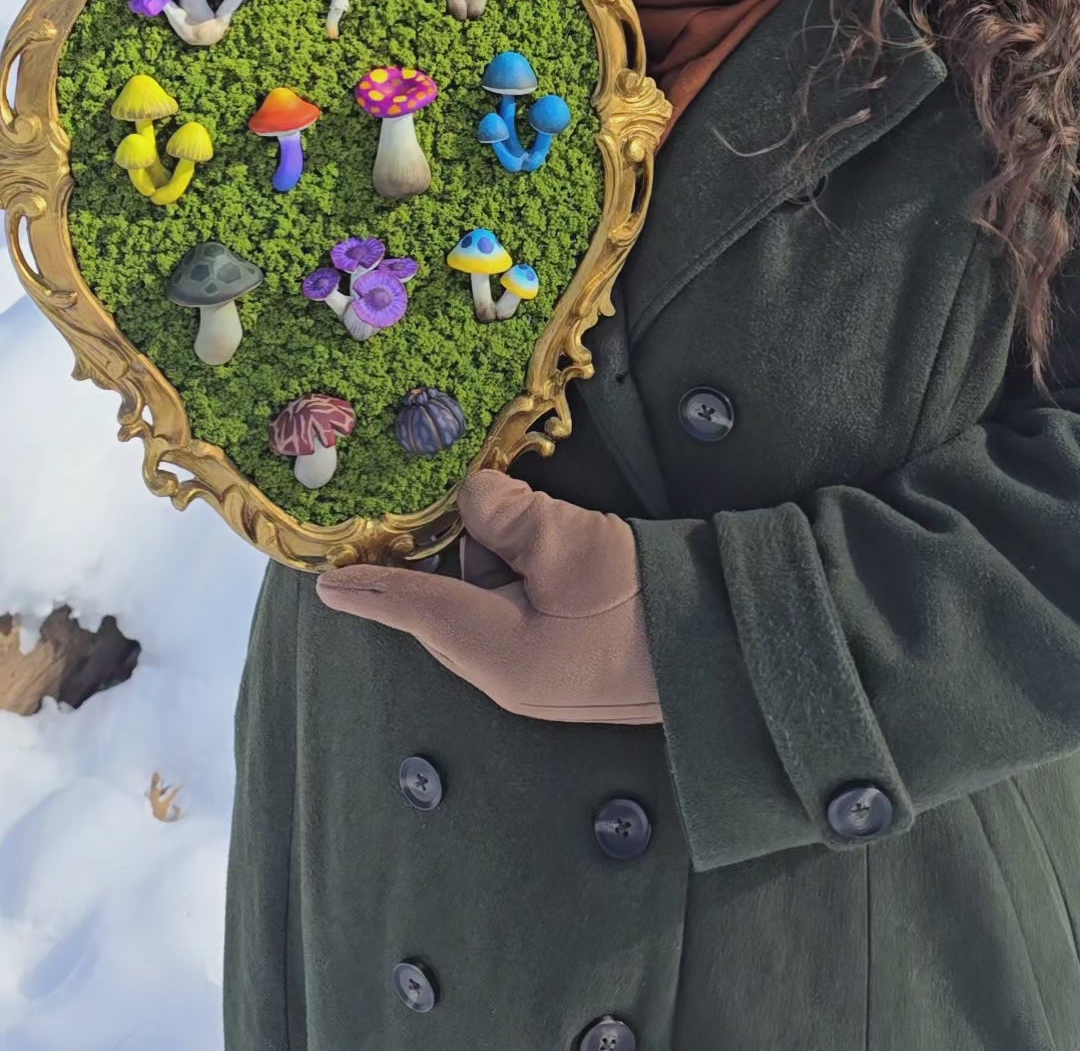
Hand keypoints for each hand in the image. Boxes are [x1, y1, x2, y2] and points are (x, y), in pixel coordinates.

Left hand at [316, 470, 661, 724]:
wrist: (727, 647)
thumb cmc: (640, 600)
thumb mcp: (567, 542)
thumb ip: (504, 512)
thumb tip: (474, 496)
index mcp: (494, 653)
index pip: (415, 607)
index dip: (370, 588)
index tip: (324, 582)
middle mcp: (505, 674)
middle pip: (452, 598)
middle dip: (465, 547)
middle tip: (482, 503)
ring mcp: (541, 676)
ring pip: (491, 598)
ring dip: (510, 555)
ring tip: (556, 528)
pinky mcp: (571, 666)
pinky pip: (526, 612)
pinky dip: (535, 575)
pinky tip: (570, 552)